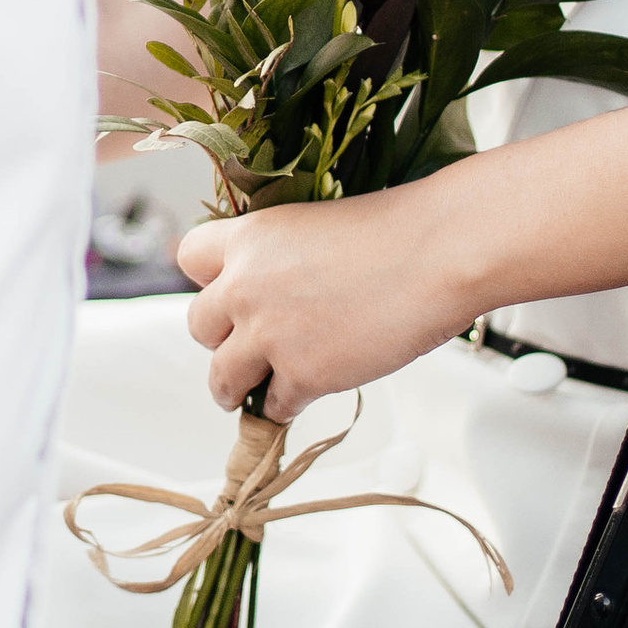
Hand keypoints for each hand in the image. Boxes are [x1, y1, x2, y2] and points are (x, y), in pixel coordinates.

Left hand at [177, 184, 477, 421]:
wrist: (437, 253)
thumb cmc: (397, 231)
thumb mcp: (315, 222)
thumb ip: (281, 256)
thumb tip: (277, 285)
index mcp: (250, 236)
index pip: (190, 258)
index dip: (210, 281)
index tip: (225, 295)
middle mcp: (246, 284)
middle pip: (198, 326)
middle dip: (220, 338)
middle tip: (243, 346)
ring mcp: (269, 333)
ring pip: (221, 378)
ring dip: (235, 387)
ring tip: (246, 392)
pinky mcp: (301, 374)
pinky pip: (274, 405)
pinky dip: (289, 404)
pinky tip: (304, 394)